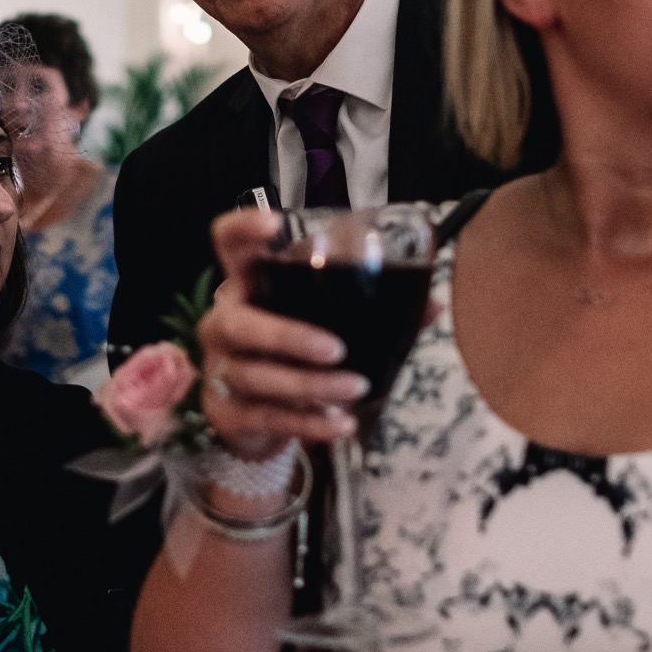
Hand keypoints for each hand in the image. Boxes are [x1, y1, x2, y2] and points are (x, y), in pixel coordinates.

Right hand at [198, 209, 366, 453]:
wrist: (254, 414)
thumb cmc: (293, 351)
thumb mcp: (324, 321)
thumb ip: (374, 309)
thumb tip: (431, 305)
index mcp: (247, 284)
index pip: (227, 243)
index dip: (243, 229)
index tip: (276, 226)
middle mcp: (225, 321)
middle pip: (237, 322)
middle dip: (287, 336)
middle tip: (336, 349)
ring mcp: (220, 368)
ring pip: (256, 376)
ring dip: (309, 385)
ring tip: (354, 388)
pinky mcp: (226, 412)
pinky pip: (265, 418)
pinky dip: (307, 423)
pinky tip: (342, 425)